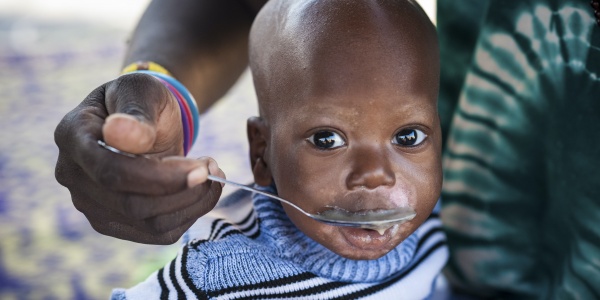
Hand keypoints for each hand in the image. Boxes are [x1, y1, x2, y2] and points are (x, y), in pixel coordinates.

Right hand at [54, 73, 224, 243]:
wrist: (144, 120)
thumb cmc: (142, 99)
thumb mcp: (142, 91)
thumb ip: (136, 112)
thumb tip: (119, 133)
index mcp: (72, 135)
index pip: (111, 171)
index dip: (159, 176)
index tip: (202, 168)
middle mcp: (72, 175)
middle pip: (130, 203)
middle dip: (182, 189)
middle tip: (212, 167)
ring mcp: (90, 204)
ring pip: (148, 223)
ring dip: (191, 202)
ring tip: (211, 173)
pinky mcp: (114, 222)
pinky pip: (157, 233)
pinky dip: (189, 214)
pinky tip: (201, 191)